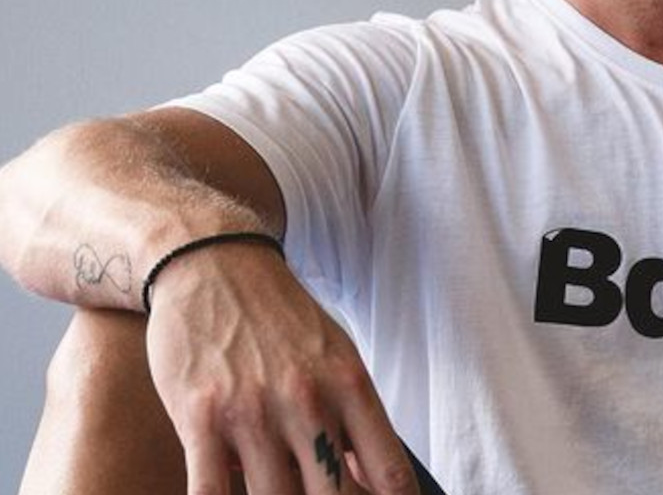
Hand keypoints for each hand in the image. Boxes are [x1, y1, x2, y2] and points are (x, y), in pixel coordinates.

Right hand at [144, 241, 418, 494]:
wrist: (214, 263)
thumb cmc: (278, 317)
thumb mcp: (334, 354)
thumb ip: (352, 416)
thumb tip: (373, 480)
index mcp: (349, 385)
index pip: (389, 471)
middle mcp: (308, 401)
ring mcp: (254, 412)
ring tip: (278, 493)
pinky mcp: (201, 419)